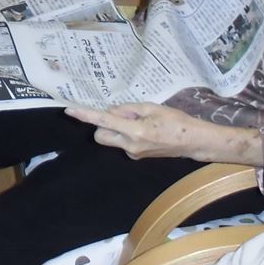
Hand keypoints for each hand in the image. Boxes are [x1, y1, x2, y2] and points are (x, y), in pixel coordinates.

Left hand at [67, 103, 216, 159]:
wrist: (193, 142)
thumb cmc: (176, 121)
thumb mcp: (152, 108)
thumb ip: (129, 109)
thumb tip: (112, 111)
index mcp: (134, 131)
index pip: (103, 121)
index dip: (85, 116)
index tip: (70, 110)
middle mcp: (130, 145)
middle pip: (100, 136)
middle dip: (102, 125)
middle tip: (122, 115)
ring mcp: (133, 154)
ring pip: (112, 139)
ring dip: (116, 130)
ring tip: (139, 122)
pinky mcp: (138, 157)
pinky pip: (123, 143)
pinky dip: (127, 135)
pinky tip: (146, 131)